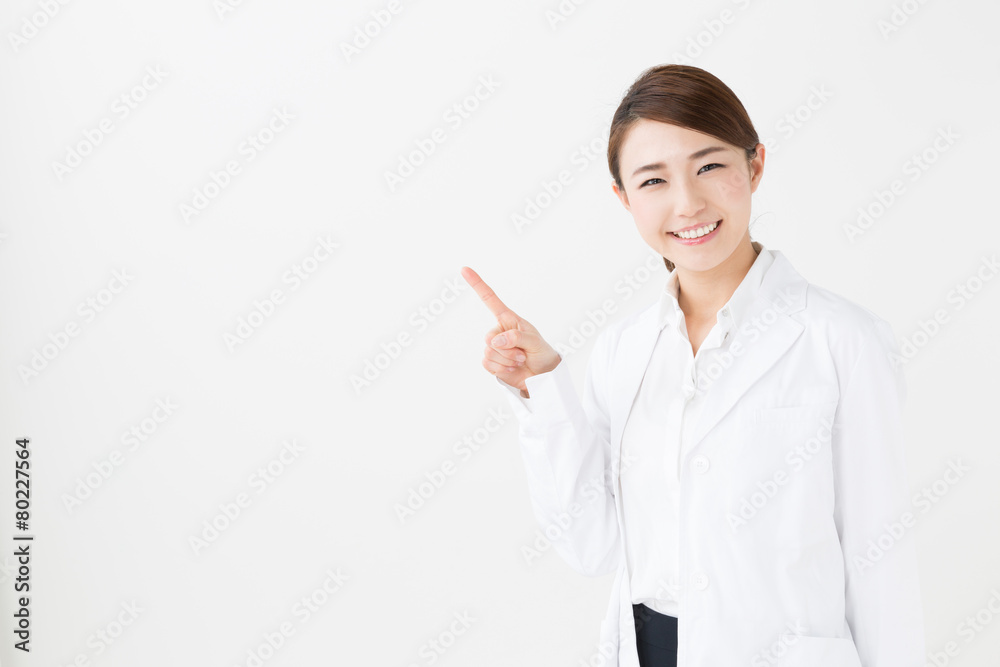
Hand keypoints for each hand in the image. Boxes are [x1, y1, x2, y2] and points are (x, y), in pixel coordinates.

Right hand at [461, 266, 561, 396]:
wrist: (542, 376)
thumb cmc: (541, 353)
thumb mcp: (534, 341)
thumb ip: (516, 337)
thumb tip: (495, 341)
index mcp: (508, 319)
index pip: (489, 299)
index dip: (477, 284)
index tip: (464, 269)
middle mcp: (498, 331)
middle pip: (489, 337)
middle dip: (507, 349)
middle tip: (522, 354)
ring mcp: (494, 347)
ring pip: (489, 353)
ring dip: (507, 360)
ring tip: (520, 361)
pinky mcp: (491, 362)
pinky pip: (488, 364)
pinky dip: (502, 369)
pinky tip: (512, 368)